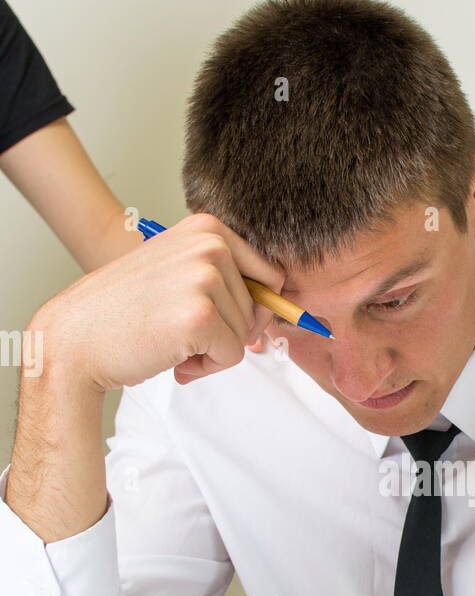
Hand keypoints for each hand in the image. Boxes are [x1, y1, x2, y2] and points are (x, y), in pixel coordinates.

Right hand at [31, 213, 282, 391]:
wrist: (75, 339)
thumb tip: (278, 306)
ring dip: (214, 350)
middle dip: (228, 332)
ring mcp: (204, 279)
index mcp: (206, 228)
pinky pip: (233, 356)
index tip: (219, 316)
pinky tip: (174, 358)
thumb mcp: (177, 272)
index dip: (252, 308)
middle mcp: (209, 245)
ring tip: (172, 341)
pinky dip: (207, 367)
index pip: (269, 275)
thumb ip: (224, 279)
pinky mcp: (200, 317)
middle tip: (181, 331)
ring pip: (247, 334)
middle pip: (260, 307)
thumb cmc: (125, 312)